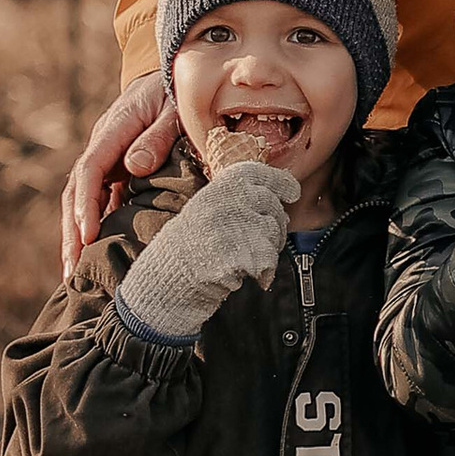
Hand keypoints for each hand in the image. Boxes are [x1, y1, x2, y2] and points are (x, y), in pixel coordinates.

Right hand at [63, 72, 179, 273]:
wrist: (171, 73)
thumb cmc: (176, 90)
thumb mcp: (174, 108)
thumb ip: (158, 136)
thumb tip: (134, 168)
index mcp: (113, 129)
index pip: (90, 170)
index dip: (86, 204)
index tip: (88, 235)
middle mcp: (102, 144)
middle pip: (77, 191)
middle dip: (72, 231)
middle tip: (71, 269)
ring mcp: (106, 156)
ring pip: (83, 198)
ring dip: (77, 233)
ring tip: (73, 272)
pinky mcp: (115, 166)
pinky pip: (100, 198)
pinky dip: (95, 224)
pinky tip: (96, 252)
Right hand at [111, 156, 299, 340]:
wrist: (163, 281)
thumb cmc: (188, 248)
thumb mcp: (207, 210)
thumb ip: (237, 199)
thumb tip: (280, 198)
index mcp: (219, 187)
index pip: (260, 174)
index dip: (280, 182)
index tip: (291, 193)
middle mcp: (227, 200)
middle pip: (274, 209)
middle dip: (276, 229)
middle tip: (259, 245)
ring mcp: (231, 226)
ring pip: (274, 236)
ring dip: (267, 253)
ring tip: (243, 261)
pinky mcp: (236, 254)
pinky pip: (267, 262)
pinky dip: (262, 274)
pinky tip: (243, 276)